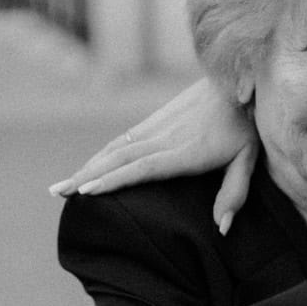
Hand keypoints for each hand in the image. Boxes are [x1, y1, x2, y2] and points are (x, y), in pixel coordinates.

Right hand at [49, 78, 257, 232]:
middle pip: (119, 158)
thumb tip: (221, 227)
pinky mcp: (155, 120)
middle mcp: (166, 137)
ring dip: (86, 166)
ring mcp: (157, 126)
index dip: (114, 179)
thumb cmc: (246, 125)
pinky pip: (122, 140)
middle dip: (86, 175)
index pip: (143, 166)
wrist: (237, 78)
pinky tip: (87, 168)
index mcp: (187, 150)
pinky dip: (100, 155)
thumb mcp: (249, 158)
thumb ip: (235, 192)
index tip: (86, 190)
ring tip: (61, 187)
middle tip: (58, 193)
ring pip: (115, 148)